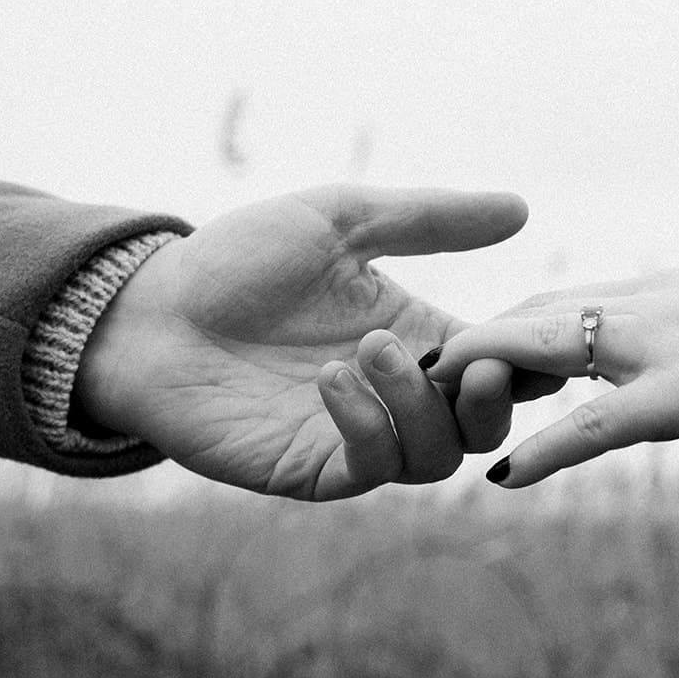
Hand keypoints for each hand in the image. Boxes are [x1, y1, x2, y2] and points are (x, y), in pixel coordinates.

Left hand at [72, 185, 529, 499]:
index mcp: (418, 338)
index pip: (499, 364)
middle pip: (485, 426)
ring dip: (420, 406)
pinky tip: (332, 378)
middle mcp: (398, 396)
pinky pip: (371, 468)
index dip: (524, 355)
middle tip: (476, 362)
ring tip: (372, 349)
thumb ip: (429, 218)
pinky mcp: (314, 469)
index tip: (530, 330)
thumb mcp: (340, 219)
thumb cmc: (236, 260)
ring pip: (436, 456)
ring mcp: (359, 438)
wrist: (148, 311)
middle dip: (492, 398)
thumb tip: (521, 208)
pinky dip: (367, 426)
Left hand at [423, 270, 678, 486]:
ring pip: (544, 351)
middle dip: (469, 352)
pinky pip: (597, 422)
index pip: (560, 305)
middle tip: (412, 386)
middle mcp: (652, 307)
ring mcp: (666, 346)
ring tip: (423, 417)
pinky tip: (503, 476)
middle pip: (530, 318)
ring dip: (480, 383)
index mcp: (667, 295)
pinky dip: (544, 447)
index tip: (462, 364)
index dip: (504, 334)